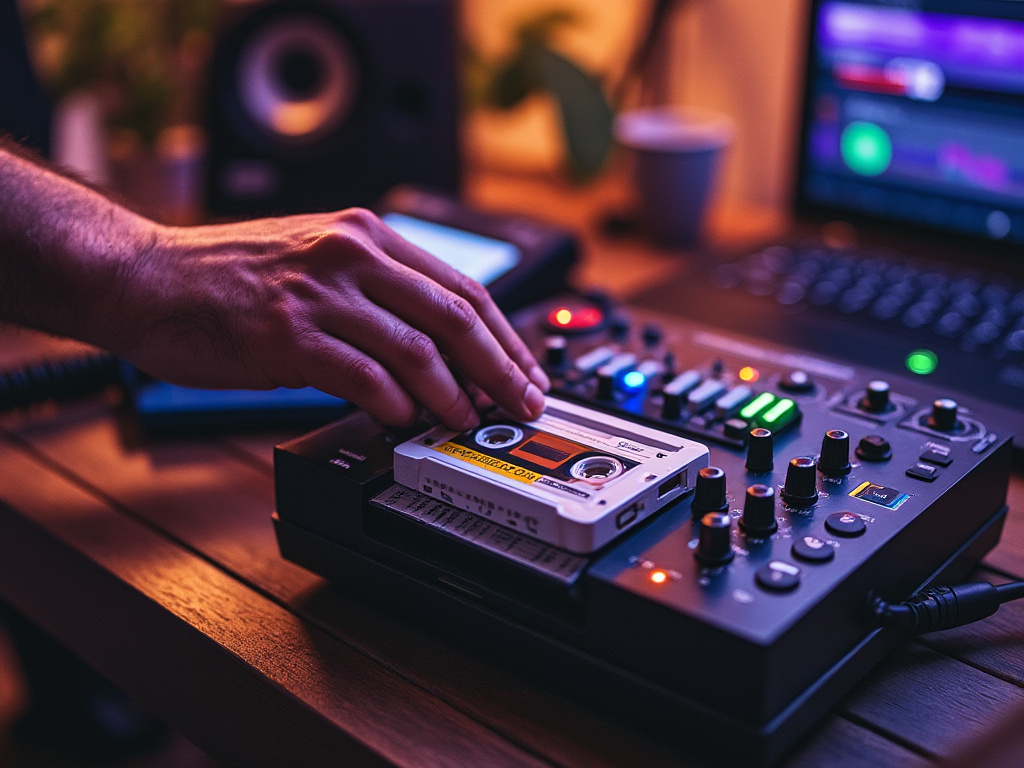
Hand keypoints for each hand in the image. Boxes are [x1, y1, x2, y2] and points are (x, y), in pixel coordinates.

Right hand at [113, 208, 548, 429]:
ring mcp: (320, 294)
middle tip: (521, 404)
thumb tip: (438, 351)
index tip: (525, 371)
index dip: (505, 337)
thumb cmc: (230, 278)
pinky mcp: (288, 335)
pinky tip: (407, 421)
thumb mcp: (316, 260)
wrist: (150, 279)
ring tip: (468, 422)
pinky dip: (396, 405)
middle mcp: (351, 255)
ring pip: (418, 349)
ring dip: (454, 395)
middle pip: (456, 316)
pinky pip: (364, 377)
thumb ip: (376, 293)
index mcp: (366, 235)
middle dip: (500, 369)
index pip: (463, 287)